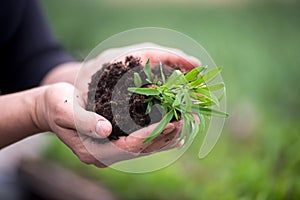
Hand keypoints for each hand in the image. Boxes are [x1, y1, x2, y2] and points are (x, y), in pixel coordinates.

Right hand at [34, 82, 181, 166]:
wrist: (50, 108)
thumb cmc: (55, 105)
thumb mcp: (65, 109)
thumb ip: (84, 121)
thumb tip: (106, 129)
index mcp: (92, 150)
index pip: (128, 146)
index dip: (149, 135)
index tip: (169, 123)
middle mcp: (104, 155)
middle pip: (140, 150)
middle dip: (163, 136)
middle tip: (183, 122)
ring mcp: (110, 151)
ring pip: (142, 148)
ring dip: (163, 138)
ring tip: (183, 125)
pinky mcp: (114, 143)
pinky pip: (139, 143)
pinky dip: (156, 138)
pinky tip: (170, 133)